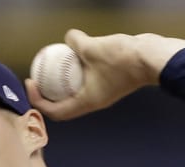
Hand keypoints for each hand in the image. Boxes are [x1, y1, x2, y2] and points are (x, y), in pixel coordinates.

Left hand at [25, 29, 184, 121]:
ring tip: (53, 64)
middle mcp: (93, 100)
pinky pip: (87, 78)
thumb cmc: (124, 59)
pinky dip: (78, 70)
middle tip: (37, 75)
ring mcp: (102, 92)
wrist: (152, 59)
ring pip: (76, 91)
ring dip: (63, 81)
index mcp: (87, 102)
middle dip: (47, 92)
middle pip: (63, 104)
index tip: (31, 83)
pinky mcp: (109, 81)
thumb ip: (76, 42)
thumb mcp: (92, 47)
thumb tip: (67, 37)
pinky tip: (74, 53)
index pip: (56, 111)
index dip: (38, 101)